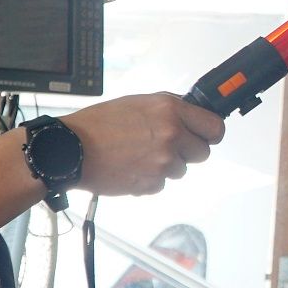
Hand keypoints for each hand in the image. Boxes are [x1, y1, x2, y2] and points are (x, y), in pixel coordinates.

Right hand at [64, 93, 225, 195]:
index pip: (215, 127)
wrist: (72, 150)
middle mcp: (171, 135)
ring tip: (140, 154)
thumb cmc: (98, 125)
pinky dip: (151, 179)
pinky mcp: (152, 183)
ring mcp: (163, 162)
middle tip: (166, 145)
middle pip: (202, 152)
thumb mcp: (138, 102)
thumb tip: (190, 113)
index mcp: (170, 110)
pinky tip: (132, 166)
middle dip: (187, 150)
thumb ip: (169, 108)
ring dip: (166, 165)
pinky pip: (162, 184)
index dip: (209, 132)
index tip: (204, 134)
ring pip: (181, 170)